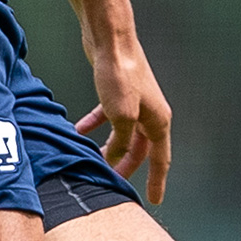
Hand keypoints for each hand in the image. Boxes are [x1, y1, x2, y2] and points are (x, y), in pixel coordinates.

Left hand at [76, 36, 171, 203]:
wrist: (111, 40)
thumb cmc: (120, 75)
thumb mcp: (120, 116)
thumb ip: (120, 142)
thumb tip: (113, 158)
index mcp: (159, 120)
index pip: (161, 159)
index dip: (157, 181)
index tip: (155, 200)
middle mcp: (150, 112)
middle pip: (141, 149)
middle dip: (127, 167)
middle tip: (113, 184)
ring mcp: (134, 102)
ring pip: (124, 134)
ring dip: (110, 148)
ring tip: (94, 161)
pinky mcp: (117, 92)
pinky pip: (108, 117)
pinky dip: (95, 126)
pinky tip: (78, 131)